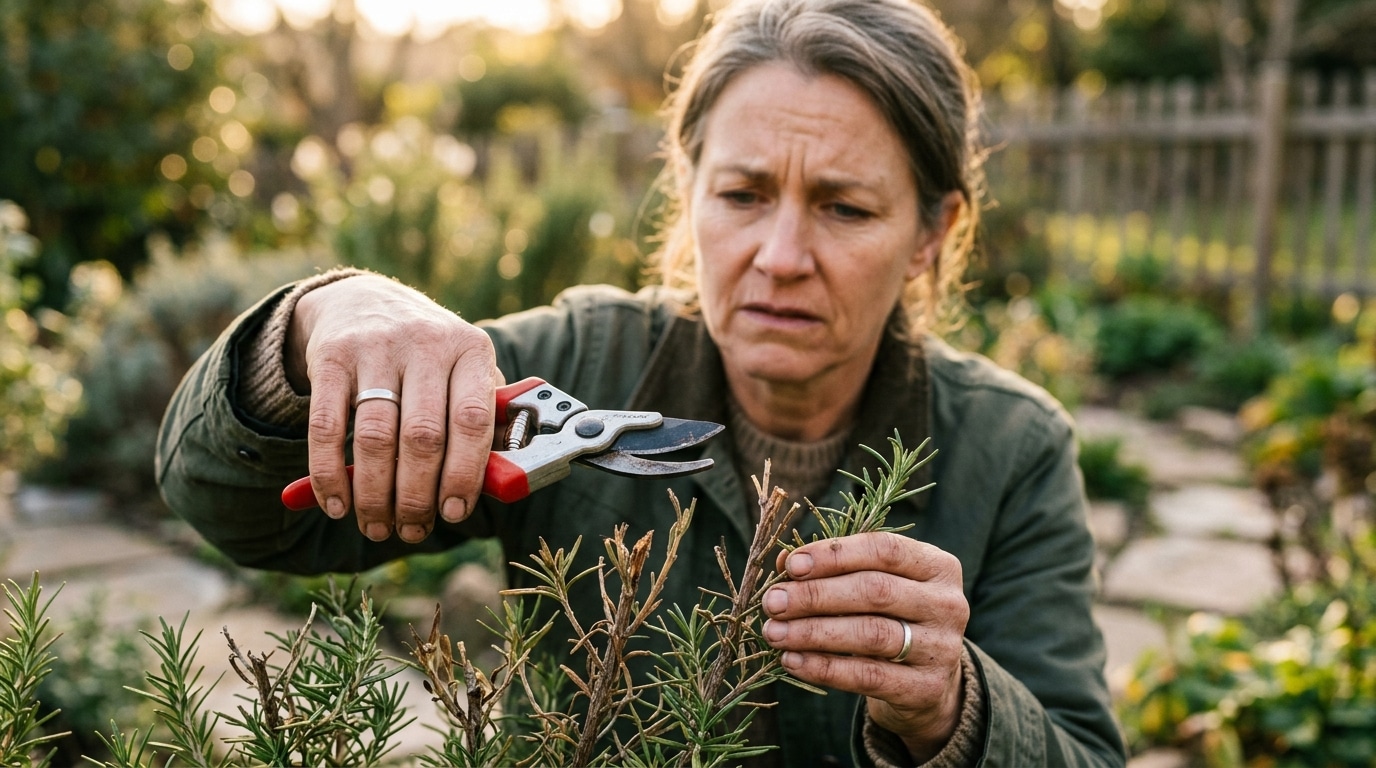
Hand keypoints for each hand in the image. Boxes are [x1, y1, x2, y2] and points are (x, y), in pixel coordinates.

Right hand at [286, 274, 500, 542]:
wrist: (366, 301)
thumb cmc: (429, 358)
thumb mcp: (464, 372)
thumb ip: (483, 421)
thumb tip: (498, 484)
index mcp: (470, 350)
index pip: (472, 420)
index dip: (464, 474)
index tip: (453, 513)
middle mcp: (426, 344)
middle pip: (421, 436)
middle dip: (415, 496)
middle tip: (411, 531)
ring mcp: (376, 348)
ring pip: (375, 437)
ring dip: (374, 494)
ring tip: (377, 527)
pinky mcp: (331, 358)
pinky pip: (326, 427)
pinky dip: (328, 474)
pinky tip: (336, 504)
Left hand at [762, 532, 967, 762]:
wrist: (927, 681)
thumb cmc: (892, 618)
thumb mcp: (875, 586)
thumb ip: (836, 570)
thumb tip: (784, 564)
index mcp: (938, 566)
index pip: (884, 550)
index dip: (834, 555)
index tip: (792, 565)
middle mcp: (947, 604)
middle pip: (875, 591)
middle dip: (816, 595)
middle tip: (773, 602)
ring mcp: (942, 648)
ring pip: (870, 634)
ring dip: (814, 632)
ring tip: (775, 632)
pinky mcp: (926, 688)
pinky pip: (868, 676)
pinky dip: (824, 668)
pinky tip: (792, 661)